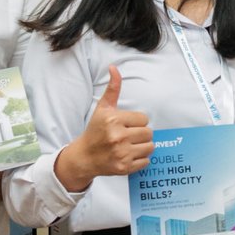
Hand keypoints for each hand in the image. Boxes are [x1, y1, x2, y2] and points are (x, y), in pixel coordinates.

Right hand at [55, 65, 153, 190]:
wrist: (84, 157)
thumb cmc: (95, 131)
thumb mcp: (102, 108)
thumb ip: (112, 88)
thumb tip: (114, 67)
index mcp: (113, 120)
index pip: (144, 119)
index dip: (136, 122)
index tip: (126, 125)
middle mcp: (117, 136)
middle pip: (149, 133)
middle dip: (141, 134)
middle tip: (128, 136)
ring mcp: (121, 153)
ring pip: (150, 147)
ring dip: (143, 146)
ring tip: (130, 145)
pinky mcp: (124, 167)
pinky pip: (146, 161)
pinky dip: (140, 159)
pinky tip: (128, 155)